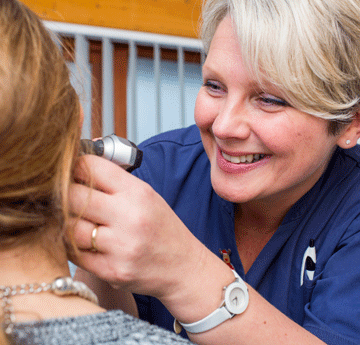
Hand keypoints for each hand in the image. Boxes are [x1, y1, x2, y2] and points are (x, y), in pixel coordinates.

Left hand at [68, 155, 209, 302]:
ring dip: (69, 223)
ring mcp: (120, 246)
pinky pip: (74, 254)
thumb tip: (80, 163)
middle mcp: (129, 217)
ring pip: (69, 227)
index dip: (75, 167)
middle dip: (65, 195)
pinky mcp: (112, 271)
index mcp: (138, 193)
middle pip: (73, 196)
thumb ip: (115, 181)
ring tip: (80, 222)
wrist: (182, 267)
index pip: (91, 167)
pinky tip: (84, 242)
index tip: (73, 173)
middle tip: (70, 199)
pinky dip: (73, 246)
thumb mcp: (147, 196)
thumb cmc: (163, 229)